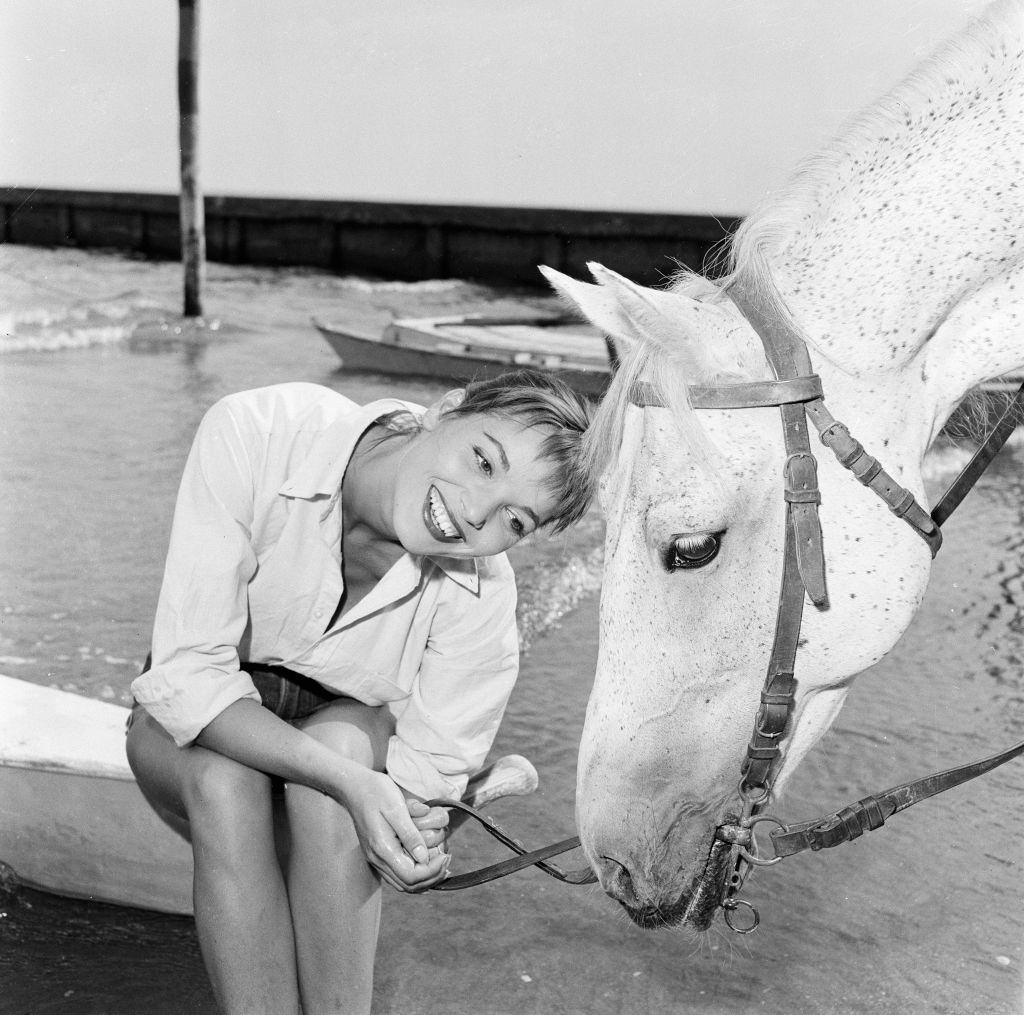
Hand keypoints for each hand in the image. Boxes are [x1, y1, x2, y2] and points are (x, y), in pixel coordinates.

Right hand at [340, 769, 450, 891]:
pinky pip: (397, 874)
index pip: (411, 875)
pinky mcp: (378, 854)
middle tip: (447, 860)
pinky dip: (414, 873)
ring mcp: (376, 858)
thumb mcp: (396, 808)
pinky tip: (426, 861)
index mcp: (382, 848)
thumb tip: (424, 857)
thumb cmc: (376, 792)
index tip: (446, 856)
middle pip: (408, 885)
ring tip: (440, 862)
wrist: (354, 787)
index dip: (432, 870)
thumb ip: (410, 834)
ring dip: (424, 877)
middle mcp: (377, 859)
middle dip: (432, 876)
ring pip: (403, 883)